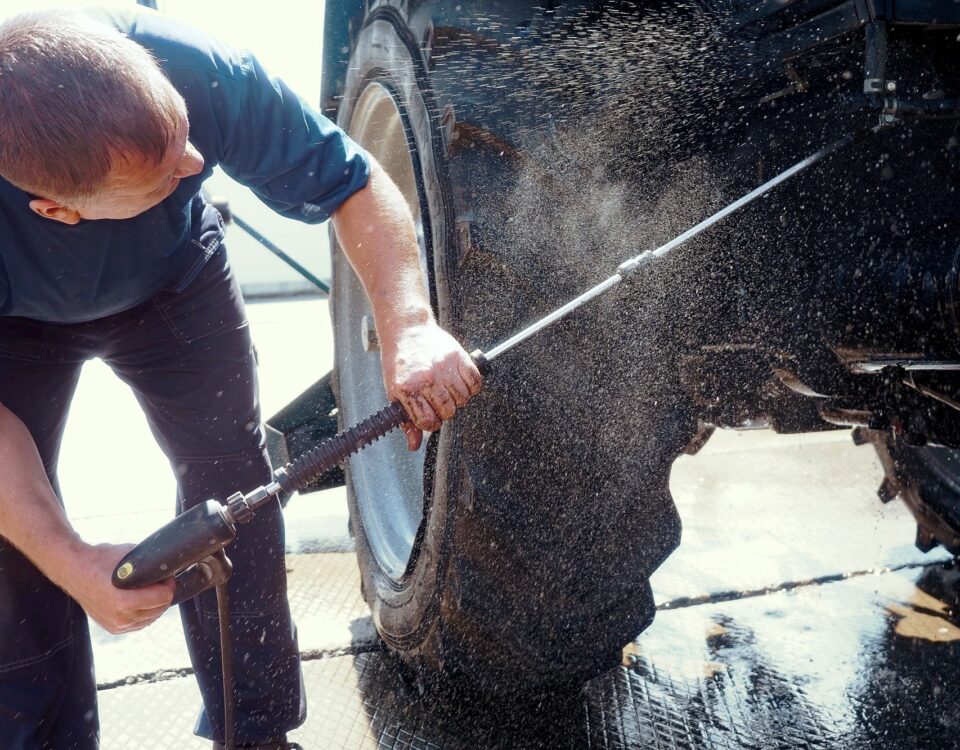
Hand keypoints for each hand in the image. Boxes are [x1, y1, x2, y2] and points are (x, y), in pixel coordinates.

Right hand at [60, 542, 174, 634]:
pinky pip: (139, 624)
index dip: (169, 584)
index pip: (163, 598)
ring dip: (155, 605)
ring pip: (151, 619)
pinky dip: (145, 614)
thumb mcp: (130, 556)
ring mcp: (116, 625)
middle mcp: (121, 617)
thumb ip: (150, 564)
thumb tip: (167, 567)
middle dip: (164, 594)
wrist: (75, 570)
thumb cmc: (101, 560)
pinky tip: (142, 602)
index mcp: (125, 602)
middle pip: (159, 609)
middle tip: (161, 582)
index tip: (166, 576)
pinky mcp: (113, 628)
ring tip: (151, 590)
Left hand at [381, 321, 482, 450]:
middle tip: (439, 400)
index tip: (429, 415)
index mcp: (408, 389)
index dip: (430, 422)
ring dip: (458, 398)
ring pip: (463, 399)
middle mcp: (427, 379)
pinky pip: (475, 382)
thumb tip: (414, 445)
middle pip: (448, 411)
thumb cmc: (400, 362)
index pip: (428, 422)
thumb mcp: (395, 391)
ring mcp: (445, 368)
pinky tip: (461, 382)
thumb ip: (406, 420)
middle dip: (445, 411)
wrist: (407, 330)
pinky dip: (471, 386)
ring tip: (448, 389)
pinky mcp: (459, 357)